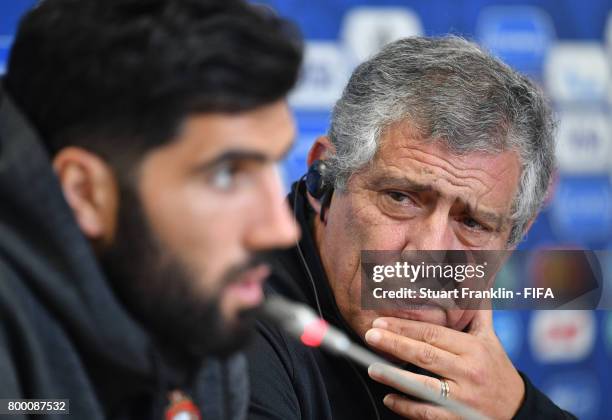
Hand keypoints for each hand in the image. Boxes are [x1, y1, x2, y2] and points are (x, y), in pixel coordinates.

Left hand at [364, 310, 524, 418]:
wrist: (518, 411)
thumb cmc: (497, 369)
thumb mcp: (491, 339)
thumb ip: (478, 311)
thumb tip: (473, 278)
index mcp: (474, 348)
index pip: (433, 334)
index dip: (405, 327)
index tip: (381, 321)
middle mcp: (469, 371)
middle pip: (425, 355)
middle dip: (395, 344)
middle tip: (370, 335)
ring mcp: (464, 398)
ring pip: (424, 386)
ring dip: (395, 377)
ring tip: (373, 368)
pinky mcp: (459, 419)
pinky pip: (428, 413)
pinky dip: (407, 406)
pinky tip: (389, 397)